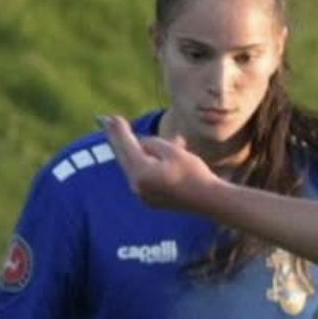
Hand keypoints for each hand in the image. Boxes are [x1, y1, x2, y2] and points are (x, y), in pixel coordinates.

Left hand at [100, 115, 218, 210]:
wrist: (210, 201)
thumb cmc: (194, 173)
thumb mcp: (173, 151)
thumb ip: (152, 143)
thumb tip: (140, 144)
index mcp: (141, 172)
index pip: (125, 145)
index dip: (117, 129)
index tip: (108, 117)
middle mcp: (137, 186)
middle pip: (124, 157)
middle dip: (118, 139)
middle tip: (107, 121)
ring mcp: (142, 195)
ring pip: (135, 166)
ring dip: (139, 152)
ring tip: (150, 140)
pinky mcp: (150, 200)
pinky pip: (143, 176)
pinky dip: (147, 164)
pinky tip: (156, 156)